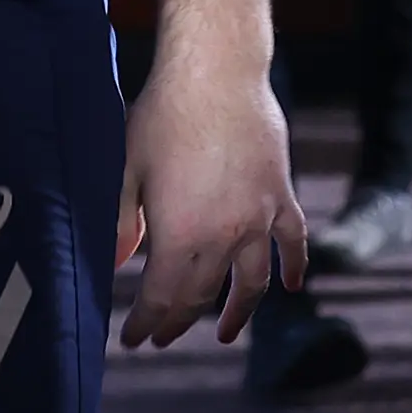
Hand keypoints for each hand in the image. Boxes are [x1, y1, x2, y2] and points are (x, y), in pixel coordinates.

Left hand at [115, 51, 306, 346]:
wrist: (216, 72)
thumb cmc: (162, 115)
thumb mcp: (127, 170)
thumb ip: (121, 223)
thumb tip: (117, 265)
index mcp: (181, 235)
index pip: (163, 298)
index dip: (147, 323)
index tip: (134, 340)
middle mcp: (224, 235)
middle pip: (202, 295)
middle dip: (180, 321)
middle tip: (165, 337)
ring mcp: (259, 218)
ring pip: (252, 282)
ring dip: (238, 313)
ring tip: (225, 334)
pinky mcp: (281, 195)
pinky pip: (293, 242)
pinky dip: (294, 267)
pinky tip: (291, 286)